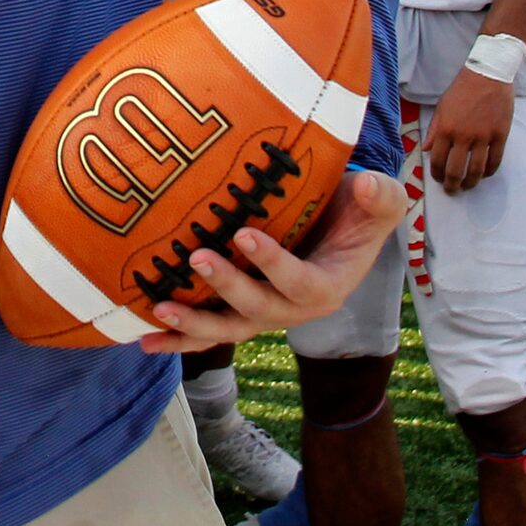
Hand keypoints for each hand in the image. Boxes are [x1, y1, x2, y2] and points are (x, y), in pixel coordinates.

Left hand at [138, 170, 396, 352]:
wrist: (337, 230)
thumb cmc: (355, 212)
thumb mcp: (378, 202)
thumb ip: (381, 196)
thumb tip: (366, 184)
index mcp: (326, 287)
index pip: (300, 282)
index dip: (273, 263)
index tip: (244, 235)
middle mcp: (292, 309)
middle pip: (258, 309)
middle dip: (227, 288)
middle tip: (198, 258)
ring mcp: (261, 314)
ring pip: (227, 329)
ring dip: (193, 325)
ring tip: (160, 310)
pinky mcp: (238, 313)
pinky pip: (208, 334)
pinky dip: (177, 340)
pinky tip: (143, 340)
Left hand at [420, 70, 514, 193]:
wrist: (488, 75)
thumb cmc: (462, 89)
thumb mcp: (442, 107)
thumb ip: (434, 130)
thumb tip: (427, 150)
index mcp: (446, 128)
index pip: (438, 160)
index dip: (437, 174)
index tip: (438, 179)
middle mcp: (463, 136)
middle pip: (456, 170)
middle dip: (452, 185)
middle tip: (452, 190)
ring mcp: (483, 137)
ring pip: (477, 170)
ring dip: (471, 183)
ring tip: (467, 186)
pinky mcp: (500, 135)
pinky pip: (495, 161)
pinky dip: (489, 171)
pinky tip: (485, 174)